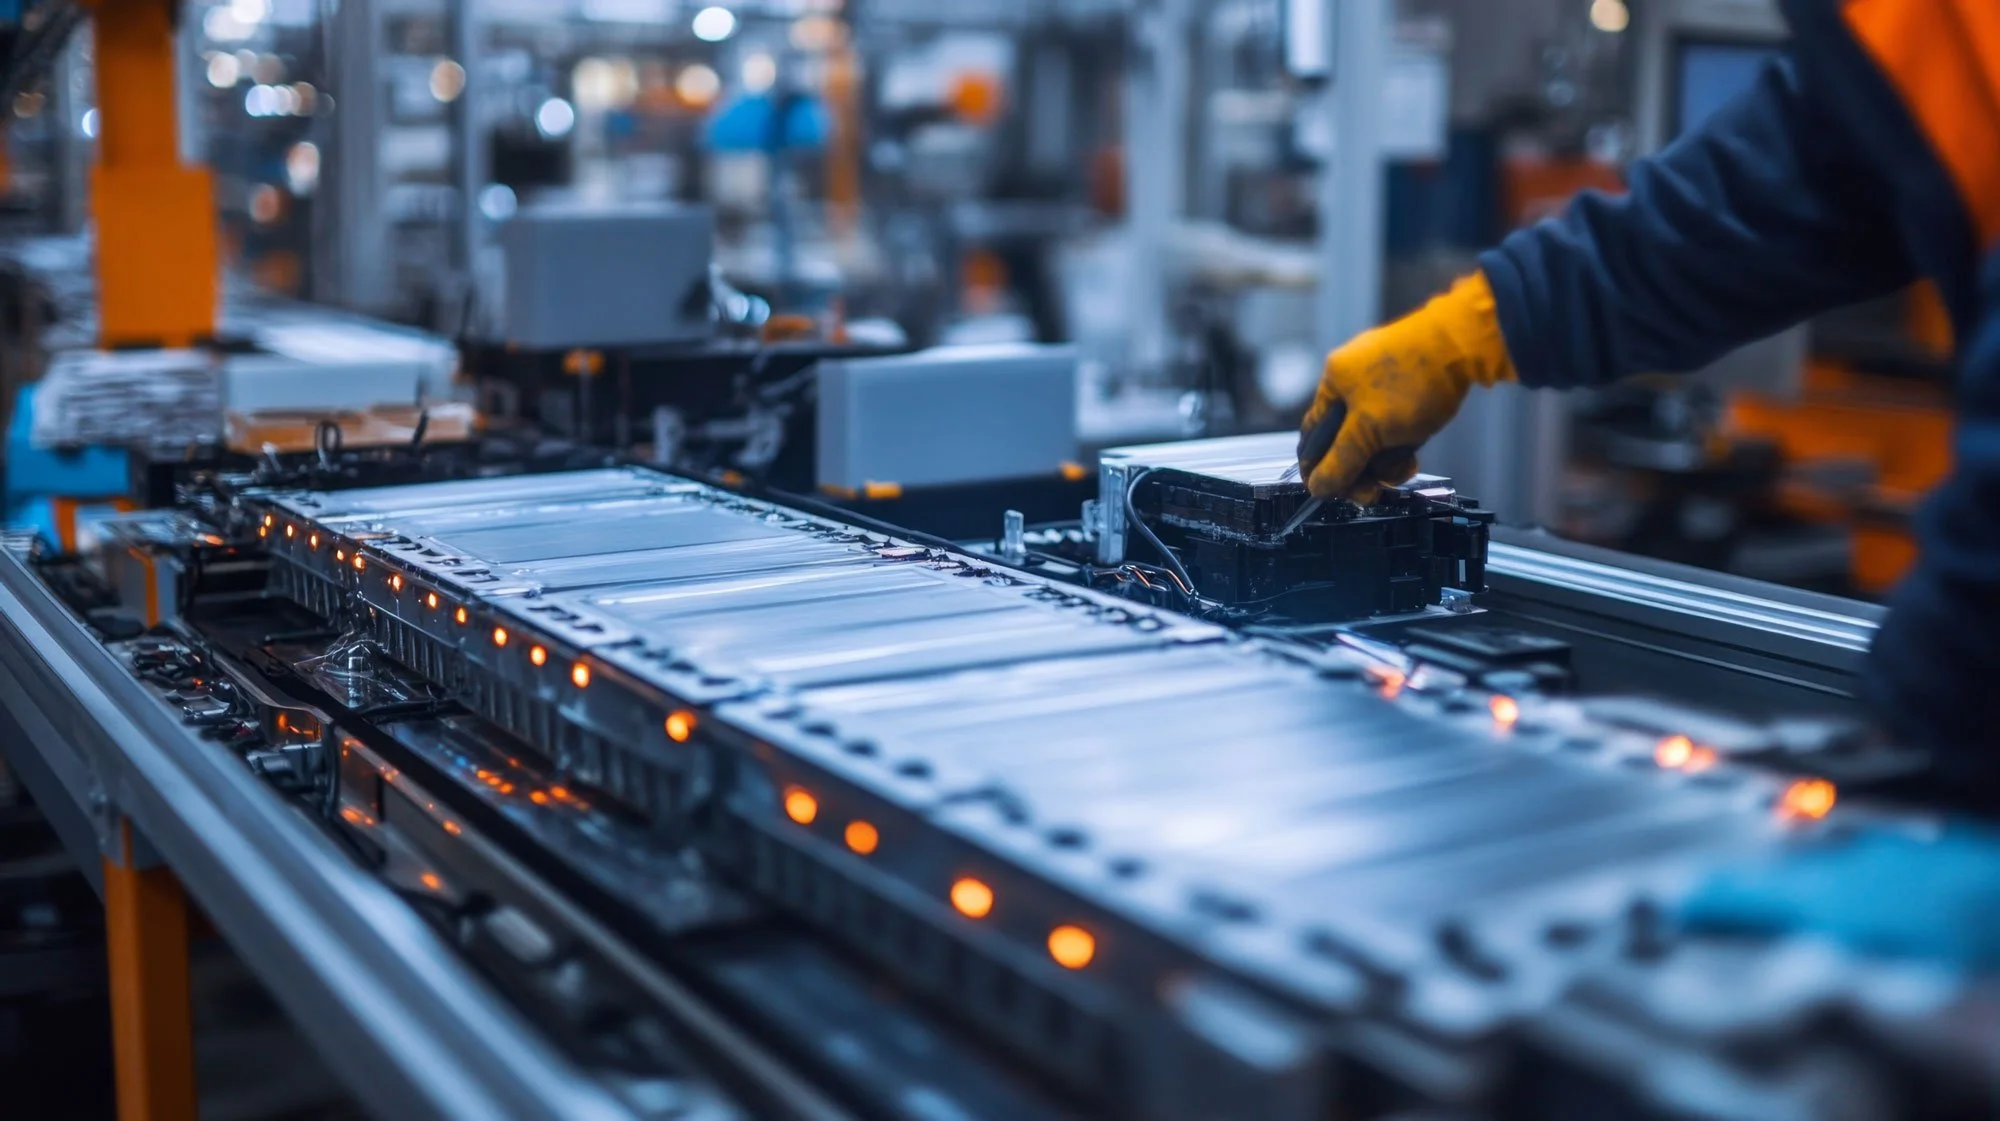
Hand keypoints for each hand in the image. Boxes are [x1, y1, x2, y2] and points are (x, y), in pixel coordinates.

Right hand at [1301, 271, 1516, 502]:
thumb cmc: (1416, 379)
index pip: (1313, 438)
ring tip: (1405, 465)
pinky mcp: (1407, 385)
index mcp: (1333, 383)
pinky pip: (1394, 425)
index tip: (1342, 493)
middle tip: (1376, 490)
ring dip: (1385, 460)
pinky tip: (1414, 451)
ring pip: (1372, 438)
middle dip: (1361, 469)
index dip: (1322, 471)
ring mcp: (1381, 382)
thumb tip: (1317, 487)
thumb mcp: (1371, 429)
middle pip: (1344, 442)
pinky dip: (1402, 443)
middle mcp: (1352, 380)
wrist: (1467, 342)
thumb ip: (1341, 460)